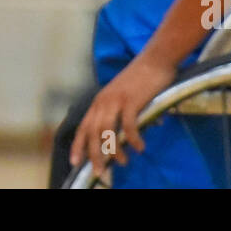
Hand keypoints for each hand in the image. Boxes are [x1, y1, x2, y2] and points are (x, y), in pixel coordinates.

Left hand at [70, 49, 175, 176]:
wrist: (155, 59)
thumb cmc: (142, 79)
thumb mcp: (124, 97)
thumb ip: (122, 115)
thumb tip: (129, 135)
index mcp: (99, 101)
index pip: (83, 126)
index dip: (78, 145)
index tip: (74, 162)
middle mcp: (104, 101)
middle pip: (93, 132)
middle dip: (94, 154)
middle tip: (99, 172)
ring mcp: (116, 100)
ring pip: (107, 131)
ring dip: (114, 150)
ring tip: (122, 162)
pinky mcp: (131, 100)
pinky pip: (128, 126)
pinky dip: (132, 139)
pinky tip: (140, 147)